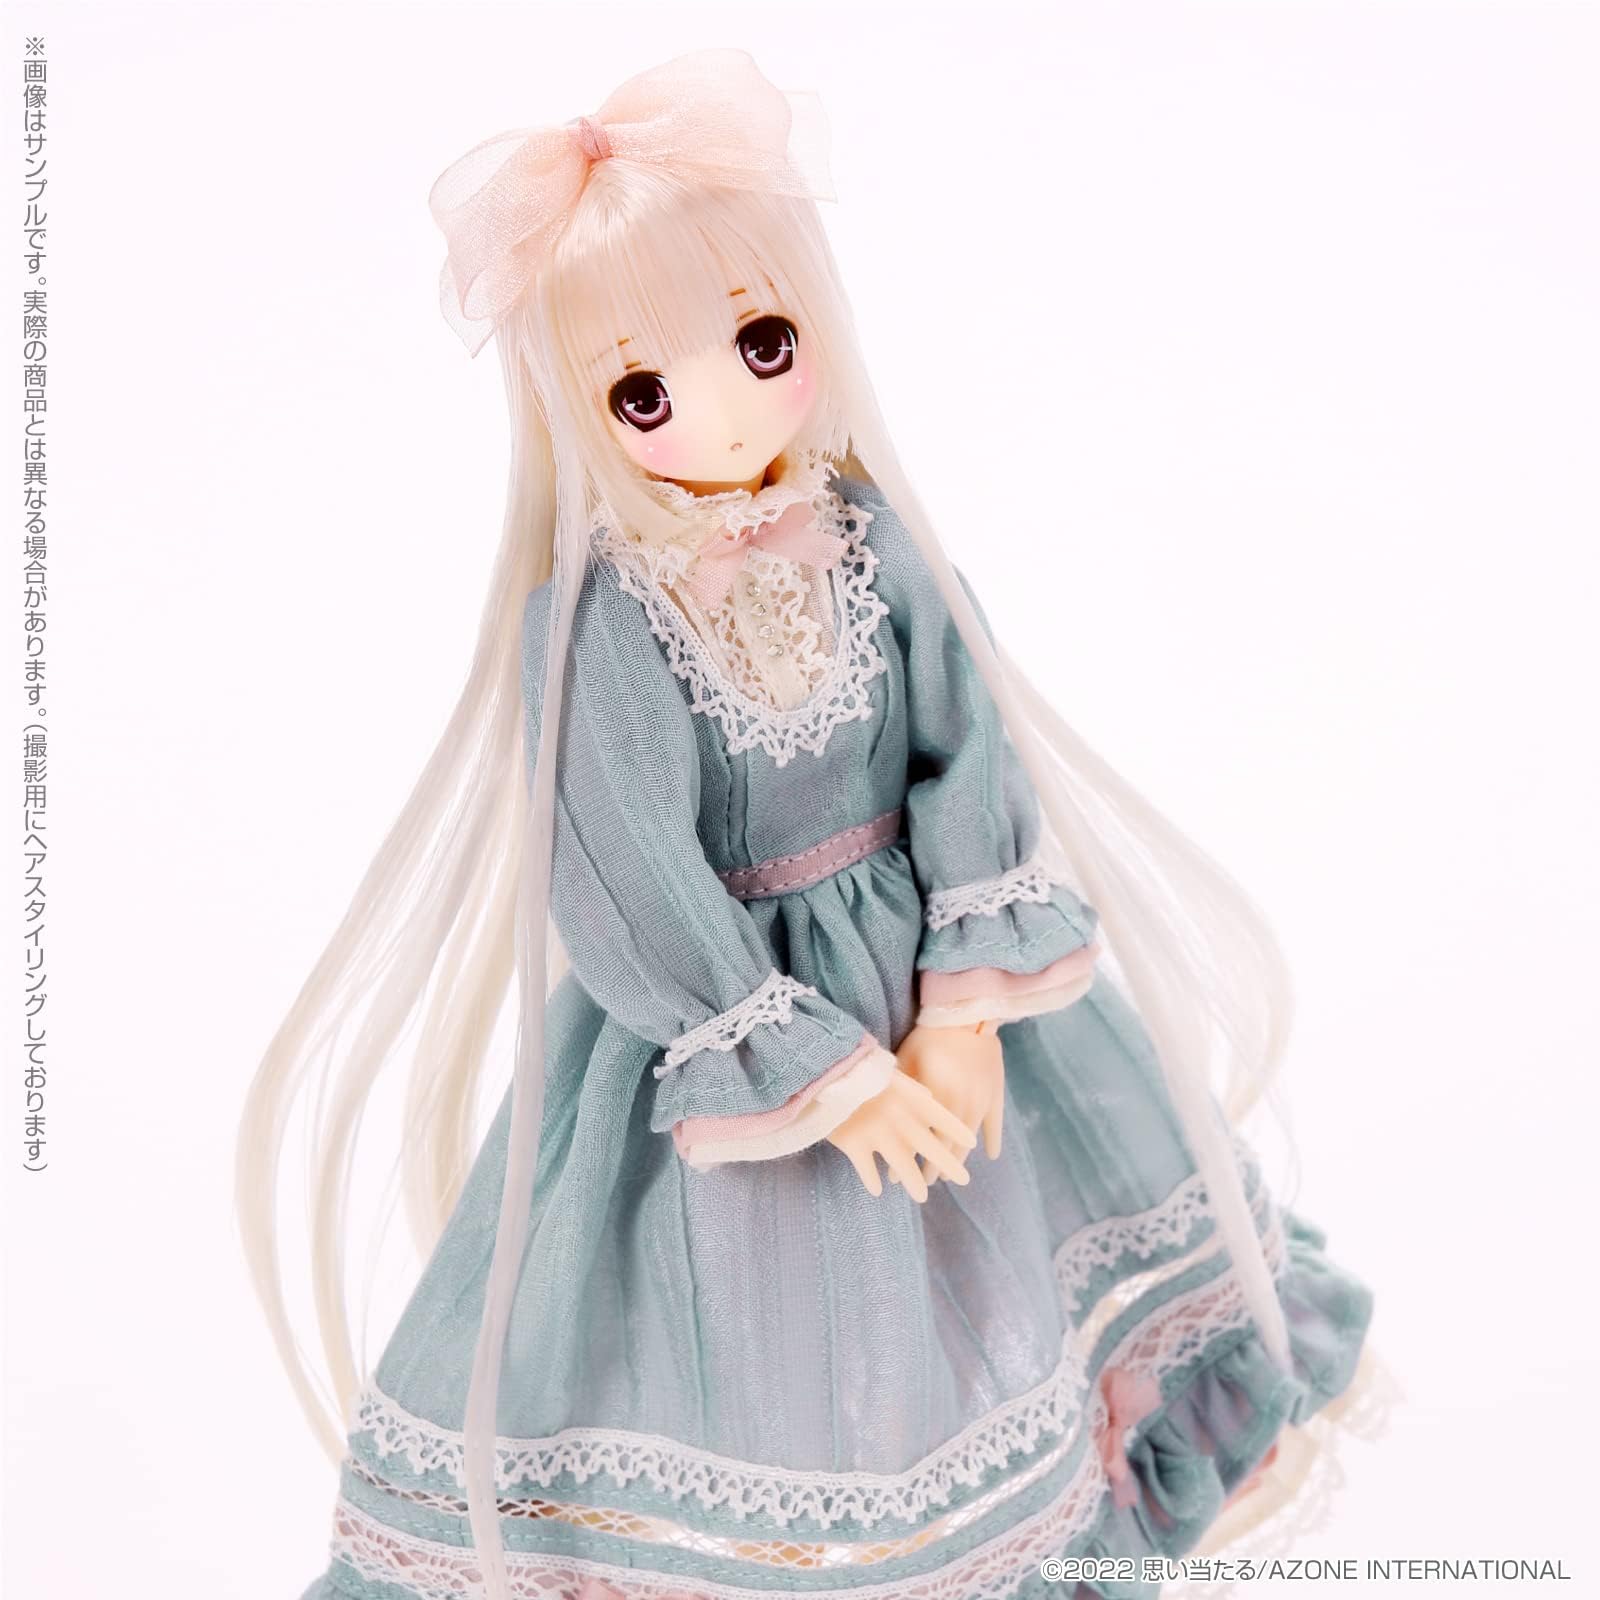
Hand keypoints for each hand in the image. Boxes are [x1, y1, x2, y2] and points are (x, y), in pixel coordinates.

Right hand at [826, 1069, 975, 1201]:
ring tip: (922, 1195)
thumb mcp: (891, 1072)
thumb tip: (931, 1097)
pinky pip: (867, 1170)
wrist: (823, 1071)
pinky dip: (872, 1181)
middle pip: (931, 1148)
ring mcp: (877, 1134)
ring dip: (914, 1183)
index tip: (972, 1144)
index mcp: (910, 1097)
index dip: (959, 1132)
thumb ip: (912, 1087)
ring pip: (903, 1167)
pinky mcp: (853, 1144)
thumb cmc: (859, 1069)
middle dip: (949, 1165)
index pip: (943, 1117)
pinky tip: (877, 1190)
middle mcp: (900, 1118)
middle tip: (964, 1179)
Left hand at [894, 1022, 1004, 1183]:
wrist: (967, 1014)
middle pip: (944, 1148)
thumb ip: (900, 1091)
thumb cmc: (929, 1035)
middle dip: (931, 1168)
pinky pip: (995, 1123)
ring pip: (968, 1142)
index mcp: (934, 1099)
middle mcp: (959, 1106)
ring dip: (957, 1159)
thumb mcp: (907, 1061)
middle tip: (922, 1185)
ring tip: (948, 1175)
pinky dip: (993, 1140)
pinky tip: (991, 1155)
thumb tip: (877, 1114)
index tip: (896, 1179)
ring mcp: (980, 1102)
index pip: (918, 1140)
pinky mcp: (995, 1094)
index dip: (906, 1160)